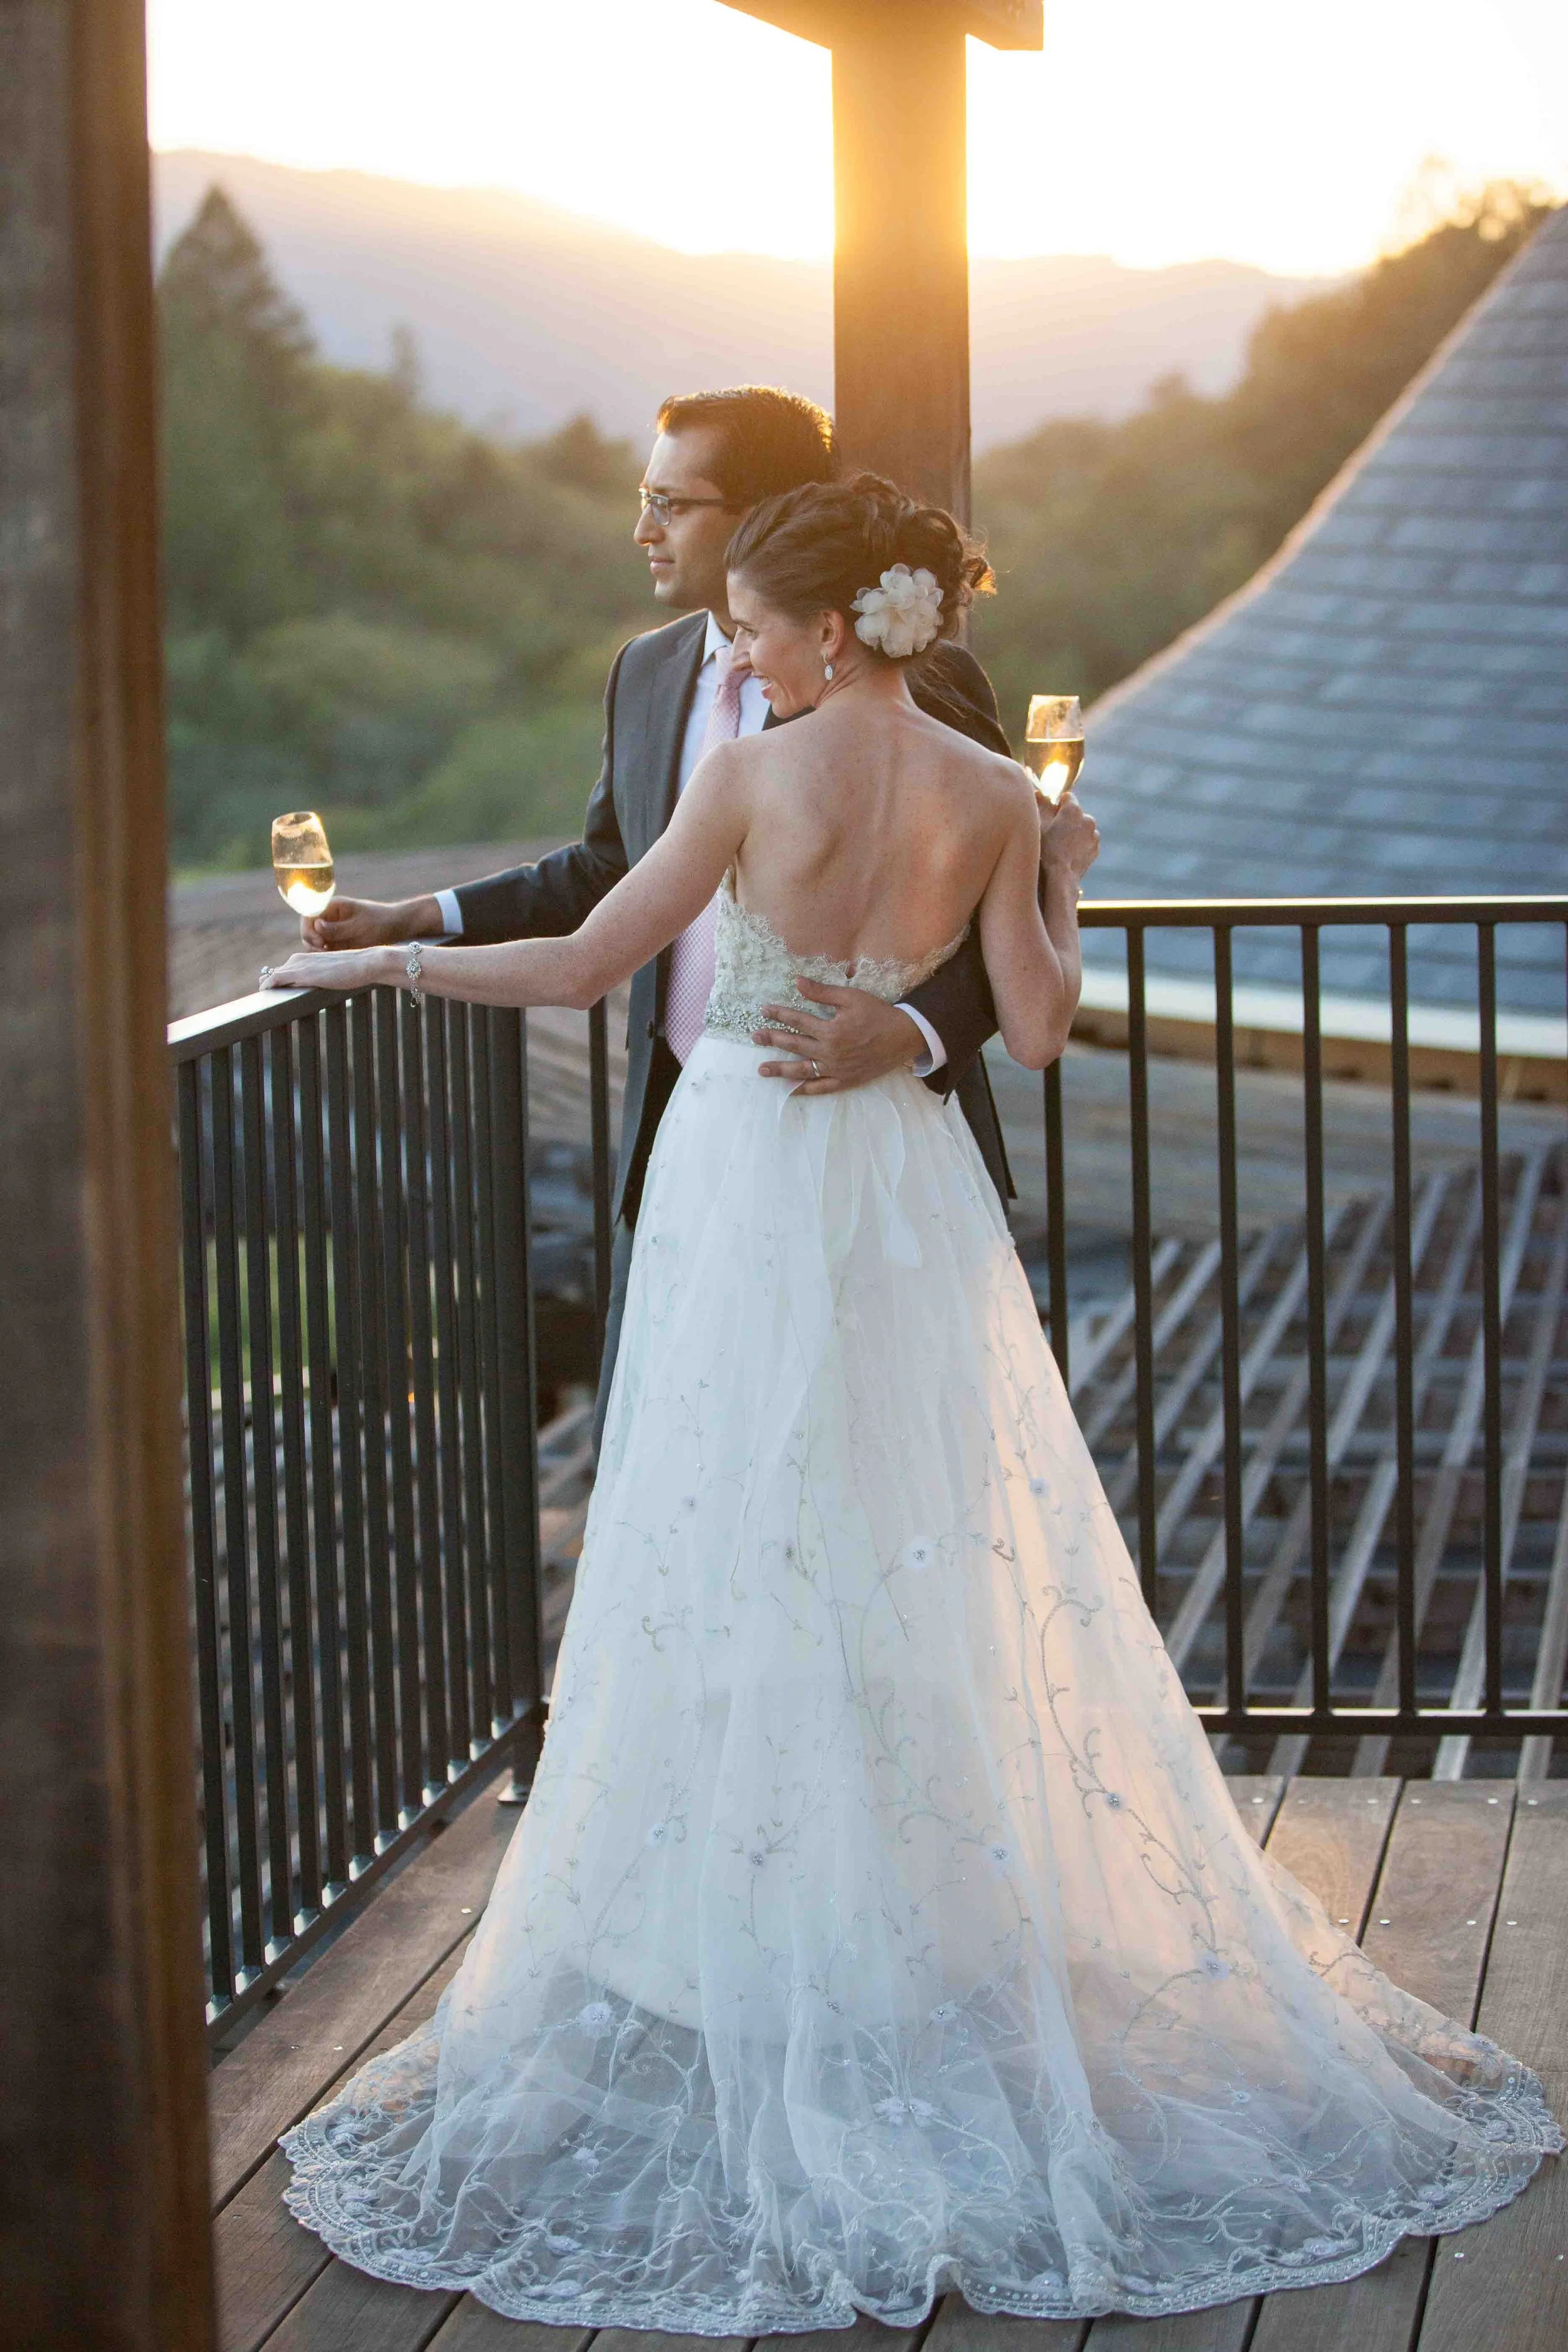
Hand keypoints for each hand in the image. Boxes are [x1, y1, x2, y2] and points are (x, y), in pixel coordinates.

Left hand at [260, 948, 384, 993]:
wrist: (364, 963)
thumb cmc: (354, 969)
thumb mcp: (333, 972)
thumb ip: (321, 977)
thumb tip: (321, 987)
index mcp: (305, 958)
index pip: (283, 970)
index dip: (275, 982)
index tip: (272, 992)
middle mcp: (298, 959)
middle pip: (274, 973)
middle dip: (268, 985)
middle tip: (263, 998)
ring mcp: (299, 966)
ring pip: (272, 976)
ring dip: (266, 986)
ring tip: (260, 999)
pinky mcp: (302, 974)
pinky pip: (276, 979)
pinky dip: (268, 985)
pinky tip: (264, 993)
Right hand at [300, 892, 442, 949]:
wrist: (397, 927)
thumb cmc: (380, 922)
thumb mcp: (360, 926)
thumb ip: (338, 928)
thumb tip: (317, 926)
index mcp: (332, 906)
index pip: (308, 914)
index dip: (308, 928)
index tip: (319, 941)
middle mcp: (328, 917)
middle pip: (307, 929)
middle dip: (311, 941)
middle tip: (324, 951)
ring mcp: (331, 930)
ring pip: (313, 941)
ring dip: (316, 950)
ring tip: (329, 956)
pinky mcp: (337, 942)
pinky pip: (323, 949)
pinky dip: (324, 955)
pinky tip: (334, 960)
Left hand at [753, 979, 925, 1094]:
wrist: (904, 1037)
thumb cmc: (878, 1014)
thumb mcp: (851, 997)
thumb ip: (822, 992)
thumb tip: (796, 982)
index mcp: (830, 1030)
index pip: (797, 1020)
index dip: (779, 1014)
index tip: (763, 1010)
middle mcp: (829, 1052)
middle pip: (794, 1045)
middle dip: (772, 1040)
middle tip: (755, 1037)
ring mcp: (835, 1069)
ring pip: (802, 1070)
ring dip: (780, 1069)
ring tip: (762, 1070)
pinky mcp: (844, 1081)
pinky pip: (820, 1088)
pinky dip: (804, 1091)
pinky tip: (790, 1091)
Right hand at [1038, 791, 1099, 882]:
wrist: (1059, 878)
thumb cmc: (1045, 850)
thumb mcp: (1037, 824)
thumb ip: (1039, 803)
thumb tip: (1039, 792)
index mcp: (1074, 809)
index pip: (1066, 797)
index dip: (1056, 805)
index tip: (1049, 815)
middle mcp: (1088, 819)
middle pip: (1075, 813)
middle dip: (1065, 819)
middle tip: (1052, 832)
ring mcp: (1093, 835)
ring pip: (1081, 828)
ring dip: (1073, 832)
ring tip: (1059, 845)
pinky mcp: (1095, 849)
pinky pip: (1086, 841)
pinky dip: (1078, 844)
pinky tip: (1067, 854)